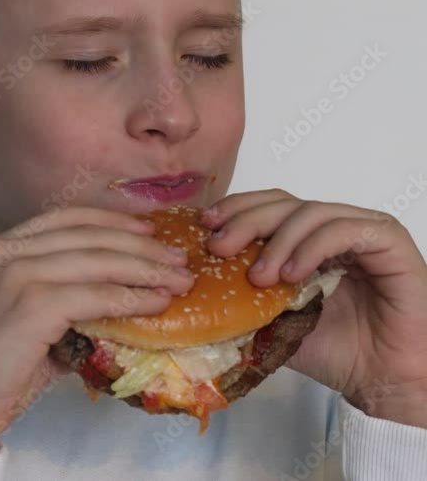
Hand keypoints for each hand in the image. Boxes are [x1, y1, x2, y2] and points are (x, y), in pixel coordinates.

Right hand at [0, 207, 192, 458]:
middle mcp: (5, 252)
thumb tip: (116, 300)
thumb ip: (58, 299)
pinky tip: (155, 305)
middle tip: (178, 261)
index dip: (112, 223)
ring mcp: (17, 276)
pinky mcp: (33, 305)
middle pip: (88, 236)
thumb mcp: (18, 317)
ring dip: (146, 271)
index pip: (65, 219)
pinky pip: (98, 295)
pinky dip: (133, 298)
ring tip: (178, 282)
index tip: (148, 234)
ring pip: (98, 262)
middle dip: (141, 247)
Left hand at [203, 189, 426, 426]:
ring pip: (312, 212)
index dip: (236, 209)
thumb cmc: (334, 350)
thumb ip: (242, 300)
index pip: (268, 205)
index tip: (206, 226)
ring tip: (259, 278)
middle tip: (220, 248)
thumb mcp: (272, 321)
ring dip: (278, 241)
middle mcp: (334, 228)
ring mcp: (363, 231)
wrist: (380, 380)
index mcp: (305, 239)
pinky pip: (347, 229)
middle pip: (284, 203)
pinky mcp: (390, 242)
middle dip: (246, 221)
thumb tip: (193, 288)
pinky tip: (294, 275)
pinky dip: (313, 247)